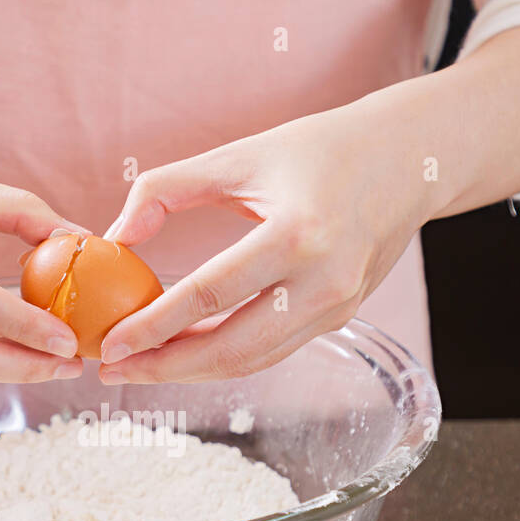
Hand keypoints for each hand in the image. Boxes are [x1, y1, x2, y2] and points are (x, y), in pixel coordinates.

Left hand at [99, 100, 438, 383]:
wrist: (410, 160)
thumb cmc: (322, 149)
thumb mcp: (240, 154)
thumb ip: (168, 188)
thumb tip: (116, 236)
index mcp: (298, 234)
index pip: (209, 294)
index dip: (153, 326)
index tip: (109, 346)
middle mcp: (323, 281)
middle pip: (232, 348)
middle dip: (165, 367)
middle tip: (113, 370)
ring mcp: (337, 307)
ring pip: (252, 361)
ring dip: (191, 371)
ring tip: (139, 367)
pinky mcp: (340, 318)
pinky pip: (272, 352)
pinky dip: (224, 359)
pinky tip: (185, 352)